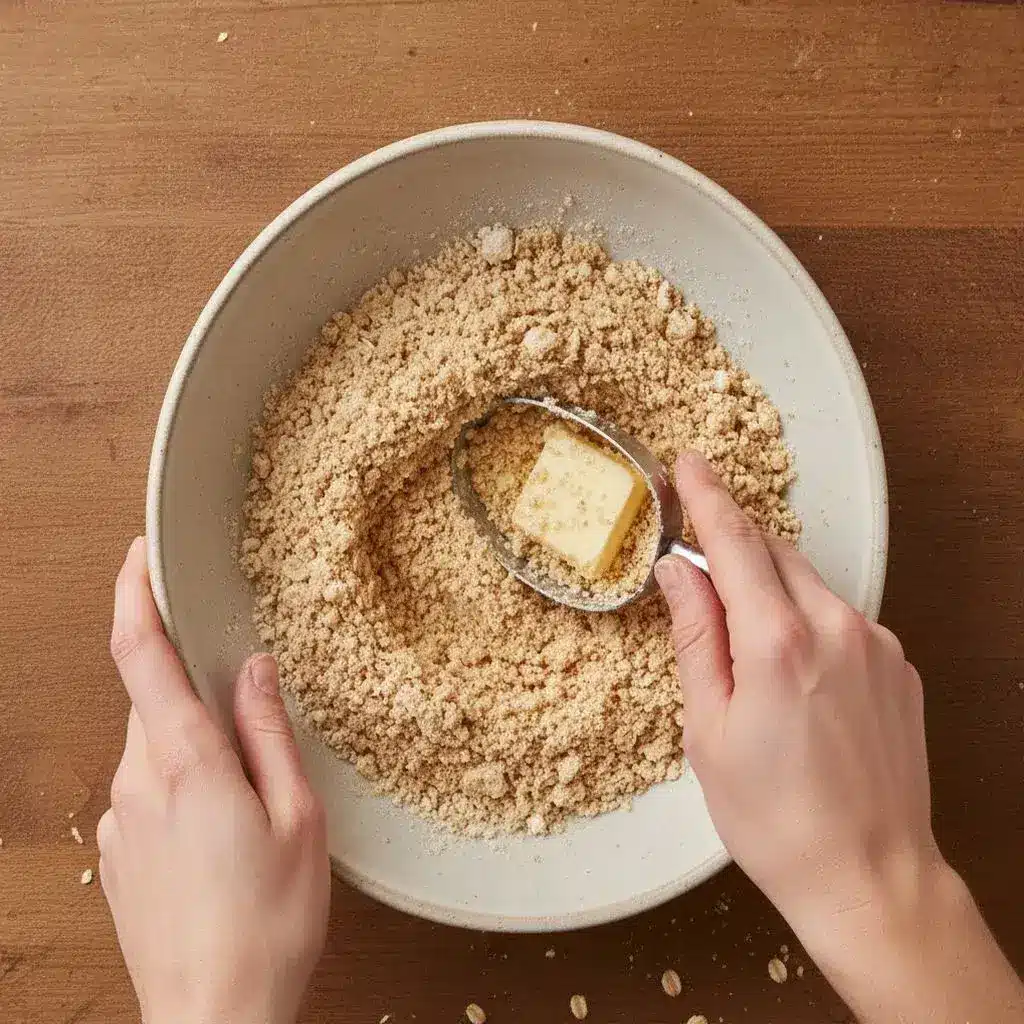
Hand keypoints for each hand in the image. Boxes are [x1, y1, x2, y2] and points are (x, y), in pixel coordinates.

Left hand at [99, 538, 329, 1023]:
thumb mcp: (298, 817)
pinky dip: (182, 784)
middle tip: (248, 715)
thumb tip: (255, 671)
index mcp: (186, 763)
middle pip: (154, 699)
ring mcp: (118, 820)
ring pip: (153, 745)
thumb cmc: (268, 923)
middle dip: (194, 688)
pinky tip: (221, 833)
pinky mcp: (115, 851)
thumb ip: (270, 733)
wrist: (213, 1019)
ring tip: (247, 799)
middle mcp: (137, 782)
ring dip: (195, 746)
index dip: (134, 595)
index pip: (142, 654)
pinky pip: (147, 788)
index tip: (139, 555)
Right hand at [656, 452, 1023, 1022]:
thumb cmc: (774, 817)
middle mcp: (837, 627)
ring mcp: (876, 646)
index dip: (707, 497)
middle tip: (698, 575)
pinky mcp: (899, 668)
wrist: (870, 876)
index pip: (735, 542)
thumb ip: (695, 636)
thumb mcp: (708, 728)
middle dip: (734, 550)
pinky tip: (793, 677)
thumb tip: (677, 573)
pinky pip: (841, 619)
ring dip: (770, 592)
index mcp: (777, 641)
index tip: (688, 464)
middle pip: (775, 555)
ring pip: (809, 585)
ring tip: (746, 652)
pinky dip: (807, 623)